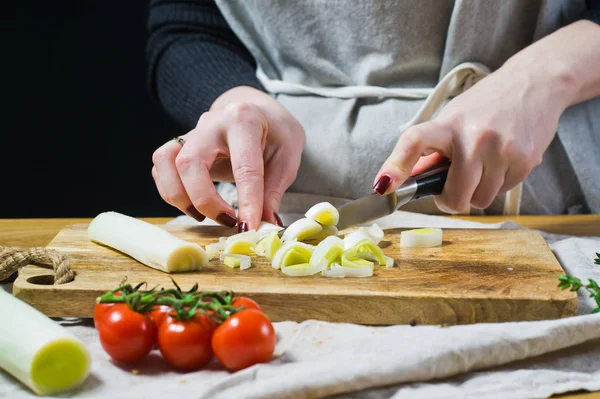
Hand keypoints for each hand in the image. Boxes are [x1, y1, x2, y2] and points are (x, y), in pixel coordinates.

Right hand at [152, 86, 305, 229]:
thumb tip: (264, 224)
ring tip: (204, 214)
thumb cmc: (276, 133)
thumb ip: (273, 190)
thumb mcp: (287, 157)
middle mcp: (212, 123)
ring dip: (179, 196)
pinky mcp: (179, 145)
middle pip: (189, 162)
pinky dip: (171, 192)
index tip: (250, 228)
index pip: (244, 166)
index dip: (247, 201)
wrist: (259, 113)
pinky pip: (160, 168)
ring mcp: (191, 133)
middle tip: (228, 220)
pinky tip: (193, 205)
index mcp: (244, 120)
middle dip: (204, 200)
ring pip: (165, 161)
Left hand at [373, 61, 570, 212]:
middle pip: (455, 197)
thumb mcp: (452, 119)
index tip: (383, 186)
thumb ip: (429, 151)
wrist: (535, 83)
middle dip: (451, 198)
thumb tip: (400, 181)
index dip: (396, 167)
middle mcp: (474, 137)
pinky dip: (498, 184)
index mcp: (447, 124)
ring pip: (480, 201)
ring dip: (477, 192)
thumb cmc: (486, 105)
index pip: (414, 142)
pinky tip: (501, 161)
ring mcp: (502, 150)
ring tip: (482, 166)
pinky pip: (502, 193)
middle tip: (452, 184)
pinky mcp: (526, 160)